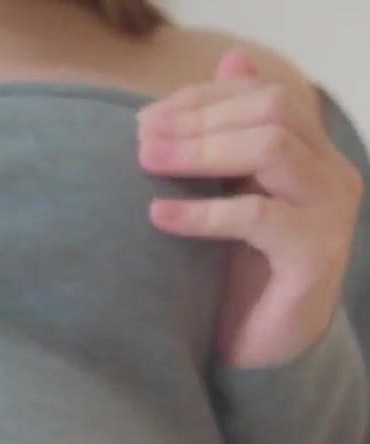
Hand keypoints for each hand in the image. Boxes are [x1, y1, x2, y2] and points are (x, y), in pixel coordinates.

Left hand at [136, 49, 363, 367]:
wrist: (264, 357)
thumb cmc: (241, 281)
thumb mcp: (232, 197)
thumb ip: (230, 139)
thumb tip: (230, 58)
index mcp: (312, 153)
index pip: (263, 95)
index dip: (204, 98)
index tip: (146, 119)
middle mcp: (330, 173)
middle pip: (271, 109)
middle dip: (199, 118)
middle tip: (141, 140)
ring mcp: (329, 211)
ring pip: (271, 147)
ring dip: (202, 149)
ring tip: (148, 163)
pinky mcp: (313, 253)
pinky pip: (257, 216)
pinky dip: (203, 212)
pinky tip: (159, 215)